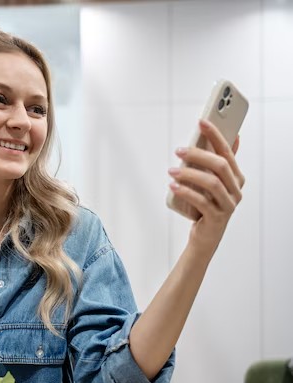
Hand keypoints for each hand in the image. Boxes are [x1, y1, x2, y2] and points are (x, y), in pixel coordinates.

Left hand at [168, 119, 244, 248]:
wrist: (206, 235)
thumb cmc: (207, 204)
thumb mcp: (211, 182)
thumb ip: (215, 163)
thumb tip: (223, 136)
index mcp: (236, 177)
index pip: (227, 151)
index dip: (215, 135)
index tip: (201, 122)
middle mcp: (236, 189)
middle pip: (220, 165)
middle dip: (199, 154)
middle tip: (178, 150)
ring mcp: (228, 204)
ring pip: (211, 183)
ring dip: (189, 173)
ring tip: (171, 171)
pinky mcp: (217, 217)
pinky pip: (201, 201)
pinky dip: (186, 192)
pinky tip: (173, 186)